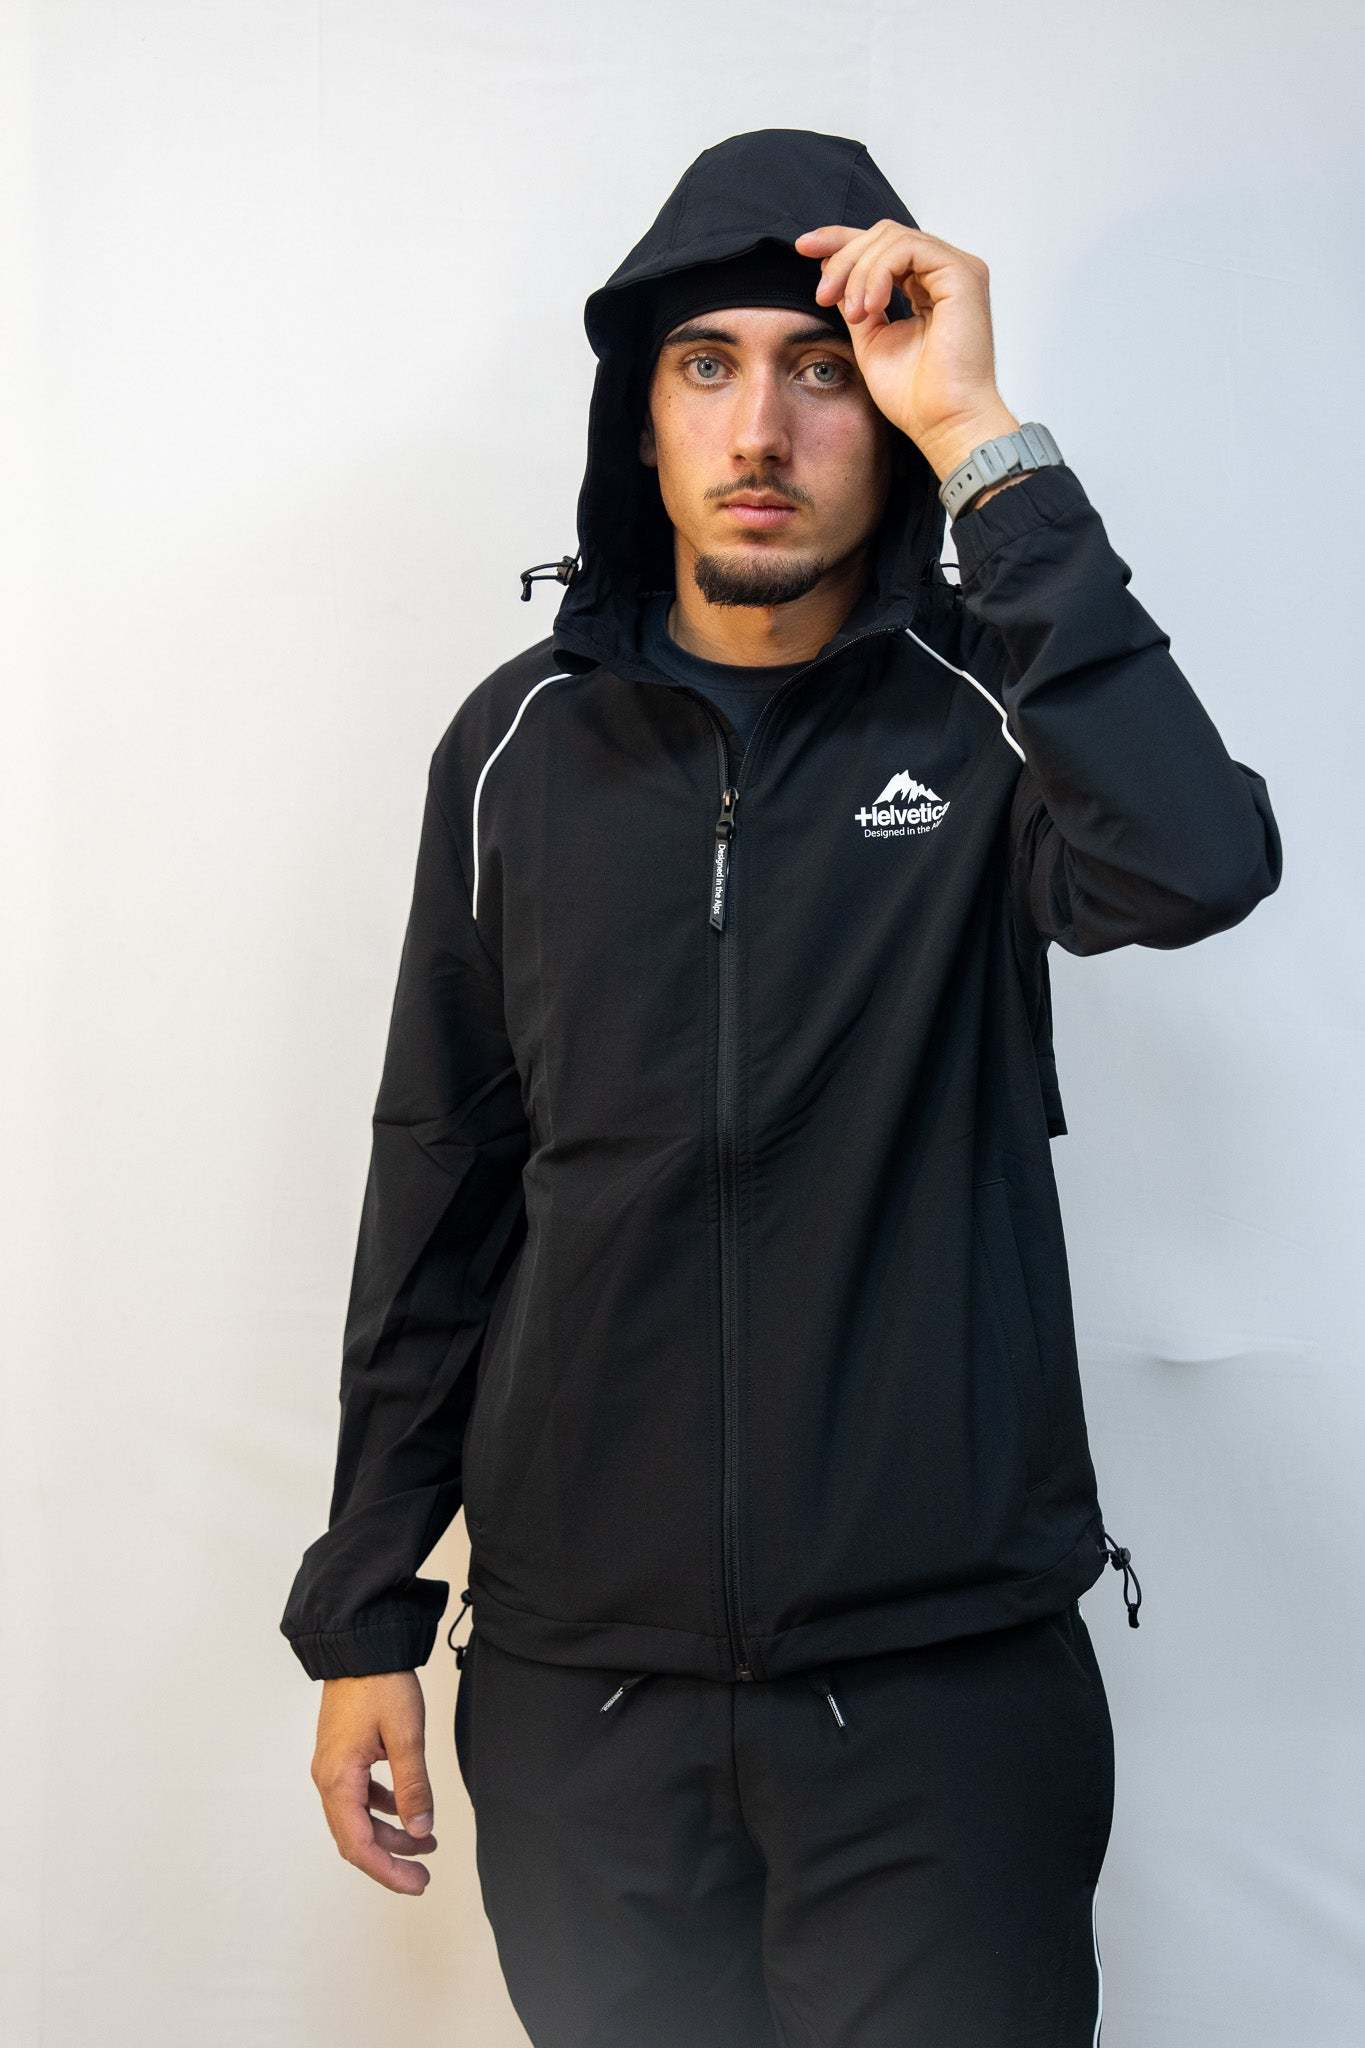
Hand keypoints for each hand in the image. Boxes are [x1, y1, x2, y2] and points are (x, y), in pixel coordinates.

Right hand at [310, 1670, 438, 1894]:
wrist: (362, 1646)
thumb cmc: (381, 1685)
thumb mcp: (406, 1736)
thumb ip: (413, 1787)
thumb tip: (420, 1830)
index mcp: (338, 1780)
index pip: (359, 1844)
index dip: (387, 1871)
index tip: (416, 1884)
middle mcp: (328, 1779)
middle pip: (355, 1837)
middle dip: (389, 1860)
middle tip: (423, 1876)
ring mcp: (333, 1767)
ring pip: (359, 1817)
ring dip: (390, 1833)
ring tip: (426, 1841)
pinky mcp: (342, 1754)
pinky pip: (360, 1796)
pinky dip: (384, 1808)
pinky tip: (407, 1808)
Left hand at [792, 221, 1019, 480]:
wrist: (943, 423)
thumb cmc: (915, 397)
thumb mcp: (870, 339)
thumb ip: (854, 301)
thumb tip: (830, 267)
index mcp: (928, 286)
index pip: (882, 247)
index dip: (841, 241)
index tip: (803, 248)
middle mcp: (945, 273)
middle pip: (883, 235)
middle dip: (844, 258)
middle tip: (822, 295)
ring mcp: (957, 271)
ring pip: (891, 238)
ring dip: (859, 271)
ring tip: (854, 314)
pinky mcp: (962, 274)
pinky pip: (907, 248)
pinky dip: (879, 272)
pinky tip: (870, 307)